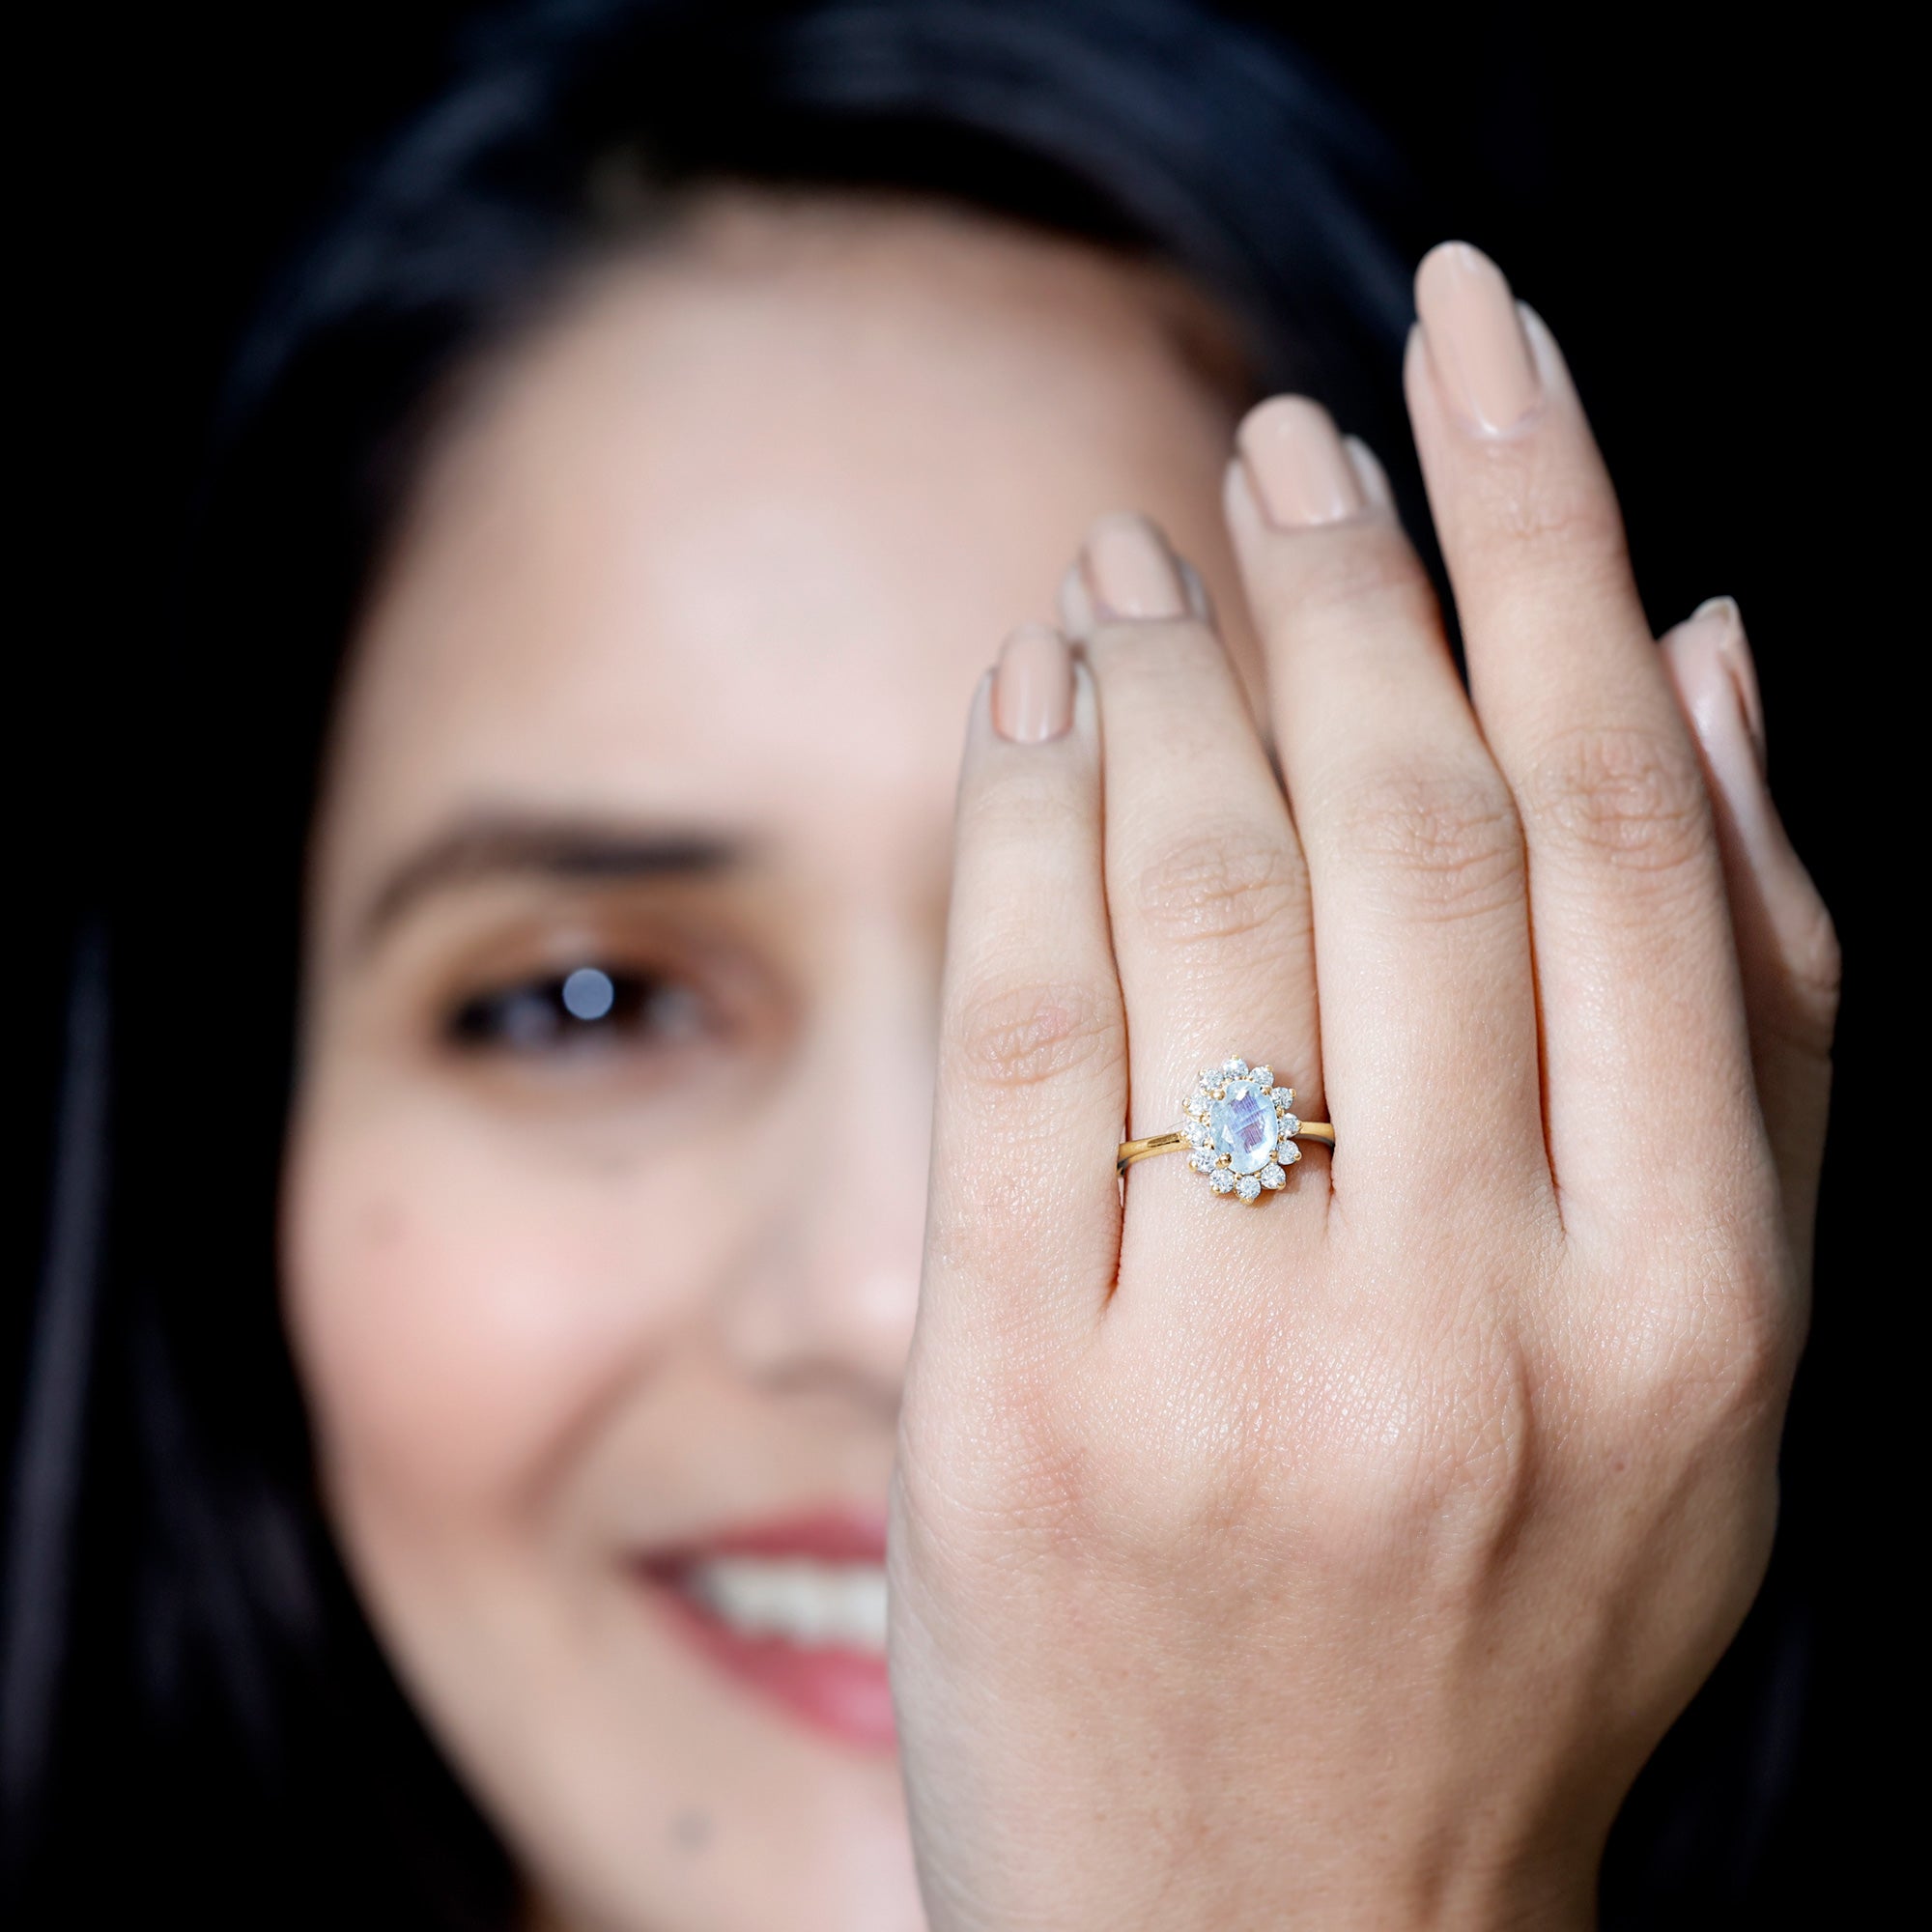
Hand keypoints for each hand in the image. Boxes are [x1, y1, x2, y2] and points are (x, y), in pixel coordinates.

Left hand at [888, 243, 1836, 1929]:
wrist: (1288, 1926)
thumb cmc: (1509, 1616)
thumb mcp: (1707, 1354)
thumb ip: (1737, 1007)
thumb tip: (1711, 655)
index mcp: (1692, 1295)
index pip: (1608, 820)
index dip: (1543, 539)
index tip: (1479, 346)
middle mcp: (1480, 1319)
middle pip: (1402, 826)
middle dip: (1342, 581)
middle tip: (1286, 440)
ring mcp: (1235, 1374)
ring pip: (1198, 901)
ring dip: (1165, 678)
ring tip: (1147, 556)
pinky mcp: (1019, 1413)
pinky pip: (1016, 1040)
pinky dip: (1018, 833)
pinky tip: (1031, 708)